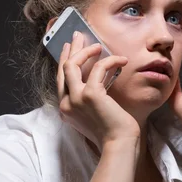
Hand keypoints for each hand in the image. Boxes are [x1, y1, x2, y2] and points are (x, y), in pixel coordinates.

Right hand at [57, 32, 139, 151]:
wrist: (119, 145)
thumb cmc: (113, 133)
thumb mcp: (95, 115)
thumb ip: (90, 100)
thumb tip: (98, 80)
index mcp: (66, 109)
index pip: (61, 79)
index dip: (64, 61)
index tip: (69, 48)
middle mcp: (66, 103)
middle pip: (63, 68)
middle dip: (70, 49)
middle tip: (78, 36)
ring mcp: (76, 99)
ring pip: (72, 65)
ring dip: (85, 51)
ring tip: (97, 45)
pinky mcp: (91, 95)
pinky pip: (98, 69)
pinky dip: (110, 61)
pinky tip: (121, 60)